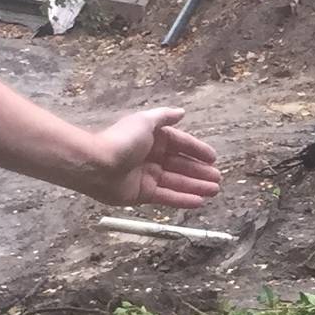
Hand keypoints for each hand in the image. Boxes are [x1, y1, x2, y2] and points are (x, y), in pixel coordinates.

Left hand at [85, 107, 223, 208]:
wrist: (97, 164)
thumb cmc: (121, 140)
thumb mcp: (144, 121)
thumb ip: (164, 117)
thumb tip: (181, 112)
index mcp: (153, 139)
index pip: (180, 144)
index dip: (197, 151)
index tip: (213, 158)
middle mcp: (152, 157)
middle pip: (180, 165)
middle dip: (199, 172)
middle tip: (218, 178)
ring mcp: (147, 177)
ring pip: (177, 182)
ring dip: (196, 186)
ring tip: (214, 190)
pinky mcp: (143, 194)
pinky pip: (167, 197)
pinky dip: (183, 199)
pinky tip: (198, 201)